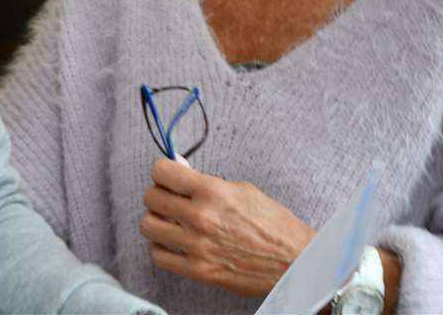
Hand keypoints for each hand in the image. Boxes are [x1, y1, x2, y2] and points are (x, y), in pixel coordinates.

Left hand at [139, 157, 315, 296]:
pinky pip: (158, 256)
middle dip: (158, 193)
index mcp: (212, 192)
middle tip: (168, 197)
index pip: (162, 172)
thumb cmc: (273, 225)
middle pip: (150, 198)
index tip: (166, 175)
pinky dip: (160, 248)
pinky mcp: (198, 271)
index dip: (161, 171)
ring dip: (156, 220)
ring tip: (168, 221)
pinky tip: (172, 243)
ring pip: (148, 226)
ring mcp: (197, 246)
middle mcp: (200, 217)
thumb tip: (182, 176)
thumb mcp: (242, 190)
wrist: (294, 261)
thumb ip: (208, 183)